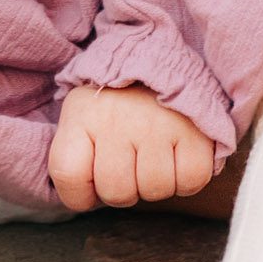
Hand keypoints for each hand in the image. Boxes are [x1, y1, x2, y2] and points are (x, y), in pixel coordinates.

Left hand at [49, 83, 216, 212]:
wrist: (162, 59)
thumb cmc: (117, 104)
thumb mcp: (83, 118)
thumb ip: (75, 159)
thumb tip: (82, 201)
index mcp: (82, 113)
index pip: (68, 175)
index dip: (80, 193)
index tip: (92, 179)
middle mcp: (117, 118)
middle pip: (116, 192)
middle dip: (124, 189)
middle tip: (130, 161)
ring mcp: (157, 124)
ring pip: (154, 190)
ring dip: (155, 182)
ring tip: (154, 152)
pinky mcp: (194, 131)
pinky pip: (190, 182)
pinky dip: (186, 178)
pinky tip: (177, 155)